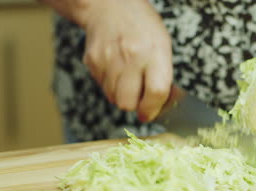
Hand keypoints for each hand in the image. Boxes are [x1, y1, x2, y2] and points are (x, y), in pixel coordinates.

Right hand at [81, 0, 172, 121]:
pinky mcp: (93, 61)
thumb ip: (163, 73)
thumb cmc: (141, 25)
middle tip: (139, 96)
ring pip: (113, 98)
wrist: (108, 5)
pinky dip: (110, 84)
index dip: (154, 109)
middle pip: (128, 103)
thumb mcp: (162, 44)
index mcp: (154, 52)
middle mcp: (131, 57)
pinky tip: (116, 69)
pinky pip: (102, 87)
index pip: (156, 92)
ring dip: (122, 95)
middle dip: (135, 105)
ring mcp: (109, 59)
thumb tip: (162, 103)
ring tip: (128, 78)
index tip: (151, 114)